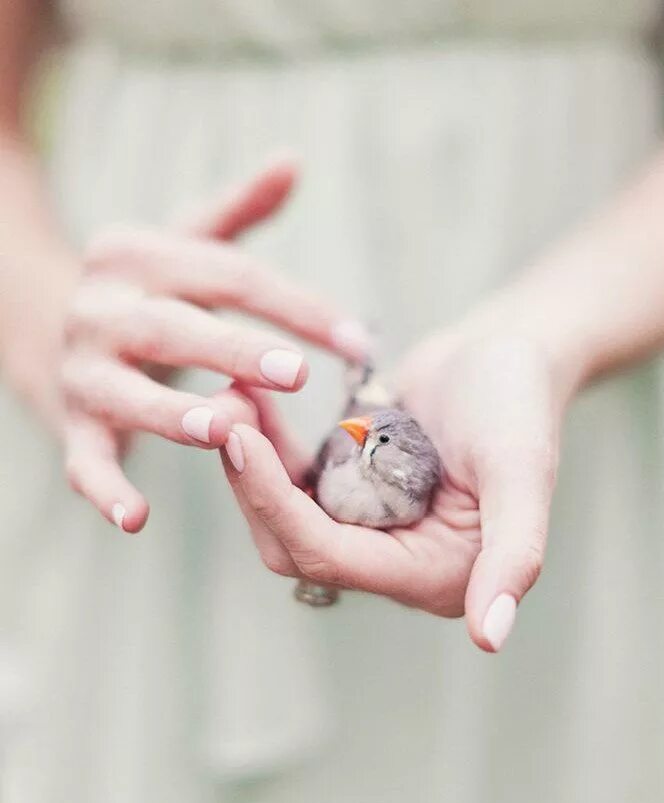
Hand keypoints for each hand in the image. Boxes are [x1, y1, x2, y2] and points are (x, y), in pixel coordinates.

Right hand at [60, 160, 370, 532]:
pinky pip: (82, 459)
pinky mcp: (69, 422)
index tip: (355, 340)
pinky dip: (103, 489)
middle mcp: (101, 307)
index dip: (295, 307)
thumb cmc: (147, 285)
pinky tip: (136, 519)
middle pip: (176, 328)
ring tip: (225, 429)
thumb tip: (294, 160)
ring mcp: (81, 368)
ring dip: (173, 413)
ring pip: (126, 392)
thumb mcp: (183, 240)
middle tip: (298, 375)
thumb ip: (238, 210)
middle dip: (236, 351)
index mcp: (138, 255)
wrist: (45, 316)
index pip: (229, 278)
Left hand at [222, 312, 576, 651]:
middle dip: (252, 482)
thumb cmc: (519, 403)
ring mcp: (369, 528)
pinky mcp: (349, 494)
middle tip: (218, 412)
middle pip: (294, 543)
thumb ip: (515, 554)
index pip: (332, 557)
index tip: (238, 439)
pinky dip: (267, 445)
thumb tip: (491, 638)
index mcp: (437, 574)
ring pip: (282, 514)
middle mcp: (398, 563)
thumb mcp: (523, 470)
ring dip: (250, 460)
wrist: (503, 355)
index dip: (277, 505)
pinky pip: (291, 483)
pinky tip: (249, 398)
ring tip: (228, 395)